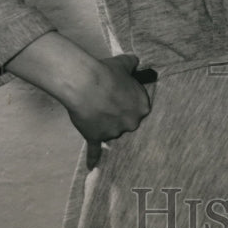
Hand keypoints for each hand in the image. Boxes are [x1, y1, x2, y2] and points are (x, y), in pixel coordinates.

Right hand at [63, 53, 150, 168]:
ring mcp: (113, 132)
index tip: (119, 94)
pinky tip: (92, 167)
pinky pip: (96, 150)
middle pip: (126, 121)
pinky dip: (94, 157)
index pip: (139, 107)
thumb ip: (132, 63)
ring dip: (102, 122)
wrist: (85, 83)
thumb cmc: (106, 72)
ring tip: (93, 107)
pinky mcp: (96, 137)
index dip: (127, 100)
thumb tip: (134, 61)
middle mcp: (131, 123)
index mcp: (142, 107)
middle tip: (106, 101)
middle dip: (117, 113)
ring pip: (110, 130)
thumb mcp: (124, 63)